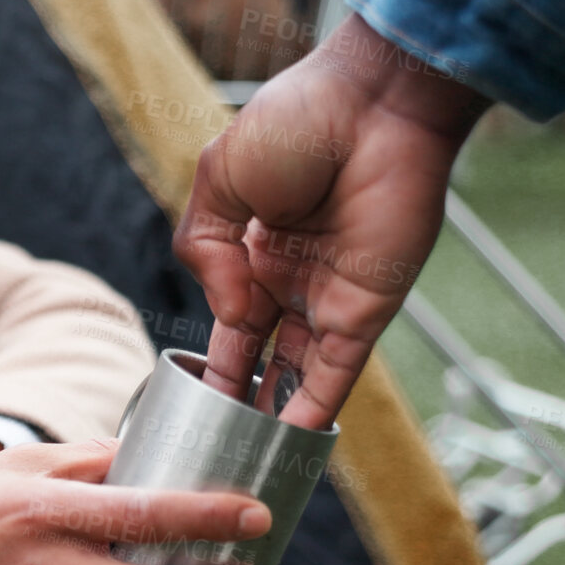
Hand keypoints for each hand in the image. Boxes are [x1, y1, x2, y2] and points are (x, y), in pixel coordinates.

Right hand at [175, 14, 489, 428]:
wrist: (373, 101)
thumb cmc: (295, 121)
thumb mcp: (218, 181)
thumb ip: (205, 253)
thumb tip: (231, 317)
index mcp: (253, 248)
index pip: (228, 322)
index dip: (212, 363)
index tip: (190, 404)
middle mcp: (292, 280)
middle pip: (260, 358)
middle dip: (238, 402)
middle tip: (211, 447)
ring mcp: (329, 297)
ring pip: (295, 374)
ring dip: (272, 418)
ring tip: (241, 463)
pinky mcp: (366, 308)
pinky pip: (336, 370)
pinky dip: (313, 409)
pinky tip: (287, 445)